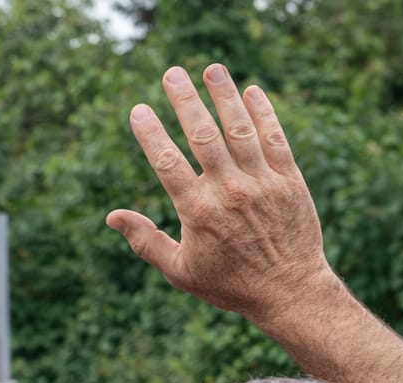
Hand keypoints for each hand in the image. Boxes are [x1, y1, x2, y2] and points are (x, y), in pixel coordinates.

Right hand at [107, 64, 334, 328]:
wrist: (289, 293)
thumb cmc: (230, 284)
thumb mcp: (180, 270)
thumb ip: (146, 241)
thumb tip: (112, 216)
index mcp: (198, 212)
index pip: (167, 161)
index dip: (150, 133)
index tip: (139, 110)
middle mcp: (229, 192)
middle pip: (203, 135)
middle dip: (185, 101)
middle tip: (172, 73)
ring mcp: (262, 183)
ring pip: (240, 129)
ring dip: (225, 96)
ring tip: (212, 69)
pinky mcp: (289, 181)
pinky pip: (275, 139)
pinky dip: (263, 114)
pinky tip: (251, 92)